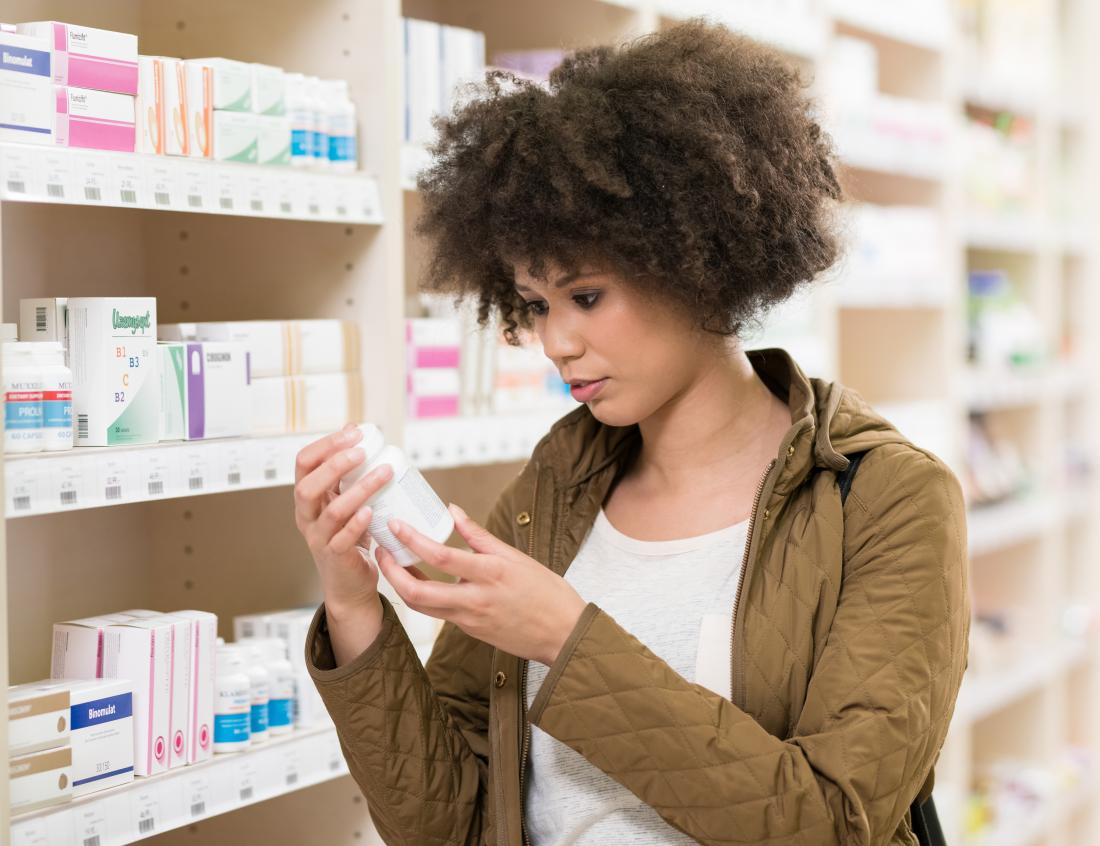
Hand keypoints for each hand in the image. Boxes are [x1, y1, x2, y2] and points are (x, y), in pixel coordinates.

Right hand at [293, 424, 394, 655]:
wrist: (350, 583)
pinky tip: (371, 511)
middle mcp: (307, 516)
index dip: (326, 445)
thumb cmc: (349, 536)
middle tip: (362, 452)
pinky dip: (356, 524)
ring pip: (332, 512)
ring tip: (383, 474)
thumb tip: (353, 429)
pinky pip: (342, 539)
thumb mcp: (344, 498)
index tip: (354, 434)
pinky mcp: (335, 557)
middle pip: (308, 486)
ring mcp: (319, 538)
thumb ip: (345, 470)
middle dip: (334, 465)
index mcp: (308, 497)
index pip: (304, 463)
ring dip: (359, 490)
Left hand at [376, 504, 587, 665]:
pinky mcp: (469, 631)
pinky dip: (422, 595)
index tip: (395, 526)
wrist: (562, 634)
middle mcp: (475, 599)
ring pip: (421, 606)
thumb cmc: (546, 592)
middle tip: (381, 550)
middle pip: (417, 591)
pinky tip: (418, 578)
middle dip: (391, 571)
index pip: (440, 556)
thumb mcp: (515, 556)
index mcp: (490, 574)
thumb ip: (479, 535)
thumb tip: (453, 511)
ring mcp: (469, 620)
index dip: (412, 540)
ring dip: (401, 585)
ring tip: (393, 563)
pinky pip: (438, 612)